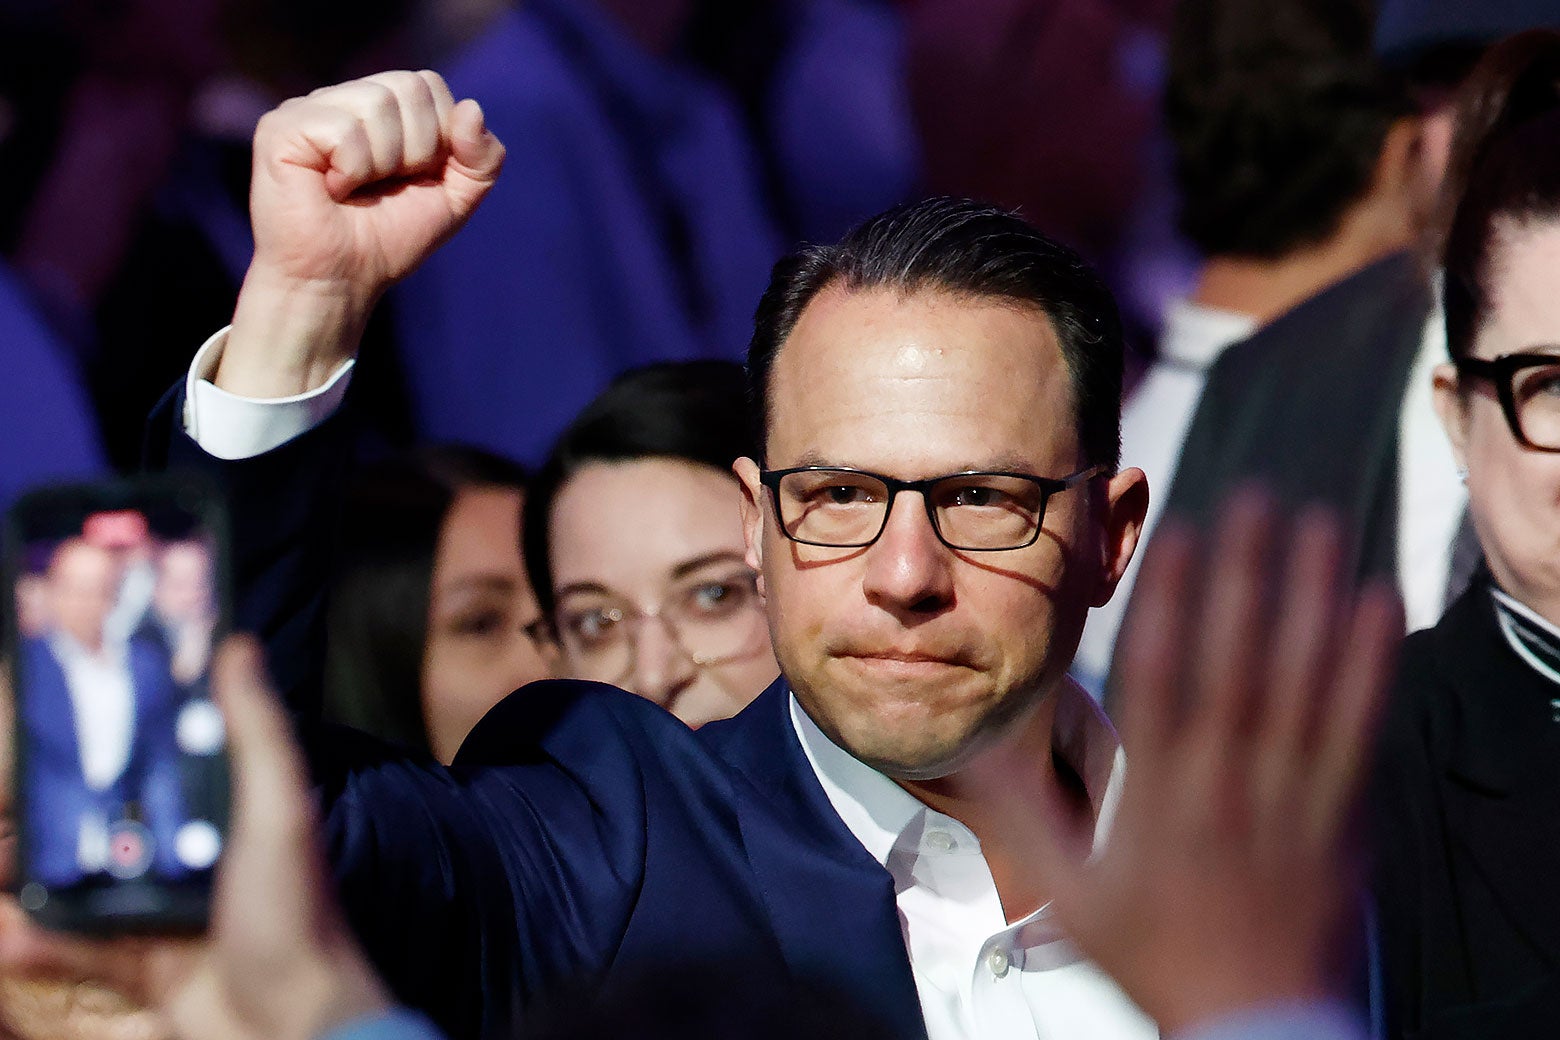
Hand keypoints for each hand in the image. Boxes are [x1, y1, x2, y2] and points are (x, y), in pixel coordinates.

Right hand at [0, 638, 392, 1039]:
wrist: (292, 1029)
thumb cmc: (297, 917)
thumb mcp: (280, 812)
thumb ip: (256, 733)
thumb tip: (237, 646)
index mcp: (226, 808)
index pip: (160, 757)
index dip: (111, 734)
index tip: (54, 713)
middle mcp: (191, 852)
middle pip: (104, 818)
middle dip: (48, 810)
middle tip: (1, 792)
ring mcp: (161, 908)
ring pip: (77, 881)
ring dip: (27, 874)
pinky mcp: (138, 963)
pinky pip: (74, 947)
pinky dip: (37, 941)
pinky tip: (6, 935)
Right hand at [220, 70, 505, 397]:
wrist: (340, 281)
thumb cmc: (388, 241)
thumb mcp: (454, 200)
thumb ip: (482, 158)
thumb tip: (472, 107)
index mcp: (380, 108)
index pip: (428, 84)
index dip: (438, 137)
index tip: (414, 178)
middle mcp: (343, 98)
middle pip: (409, 86)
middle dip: (415, 151)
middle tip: (383, 186)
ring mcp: (308, 108)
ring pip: (377, 103)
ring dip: (382, 163)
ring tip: (355, 190)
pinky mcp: (281, 126)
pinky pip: (344, 129)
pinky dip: (351, 170)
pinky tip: (331, 189)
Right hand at [1035, 492, 1401, 1034]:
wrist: (1249, 1023)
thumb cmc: (1151, 954)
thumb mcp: (1066, 895)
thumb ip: (1024, 815)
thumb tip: (982, 744)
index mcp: (1156, 798)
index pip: (1161, 679)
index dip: (1171, 600)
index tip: (1178, 533)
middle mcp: (1224, 787)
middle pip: (1237, 665)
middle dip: (1245, 576)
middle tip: (1255, 496)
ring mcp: (1287, 800)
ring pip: (1302, 686)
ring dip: (1310, 600)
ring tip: (1316, 525)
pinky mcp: (1337, 816)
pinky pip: (1355, 732)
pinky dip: (1366, 667)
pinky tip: (1375, 606)